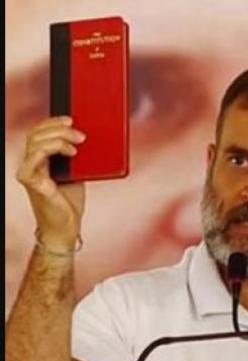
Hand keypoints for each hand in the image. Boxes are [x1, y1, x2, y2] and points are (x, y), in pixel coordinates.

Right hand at [16, 116, 86, 249]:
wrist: (66, 227)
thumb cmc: (70, 201)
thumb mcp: (77, 172)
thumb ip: (77, 156)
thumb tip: (90, 137)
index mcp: (39, 159)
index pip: (39, 131)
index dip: (53, 122)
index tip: (71, 118)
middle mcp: (30, 163)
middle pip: (36, 134)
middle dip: (59, 129)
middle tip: (80, 133)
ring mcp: (29, 172)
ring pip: (35, 143)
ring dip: (59, 138)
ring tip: (79, 142)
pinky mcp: (32, 183)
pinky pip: (33, 160)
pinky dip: (49, 150)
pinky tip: (69, 151)